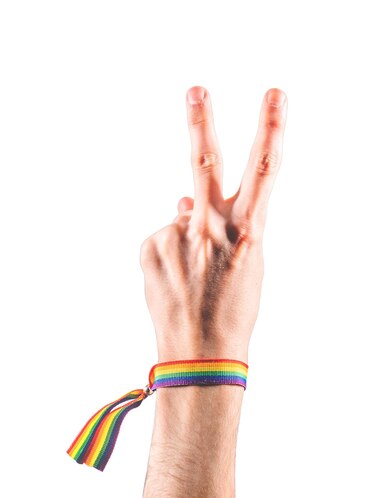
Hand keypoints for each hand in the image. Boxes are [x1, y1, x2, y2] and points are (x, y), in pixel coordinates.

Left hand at [140, 86, 287, 361]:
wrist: (200, 352)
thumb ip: (222, 225)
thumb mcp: (246, 265)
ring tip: (194, 280)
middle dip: (202, 123)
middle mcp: (210, 229)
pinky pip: (162, 239)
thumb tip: (182, 196)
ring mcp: (176, 237)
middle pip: (206, 164)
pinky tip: (176, 281)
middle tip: (195, 90)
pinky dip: (169, 254)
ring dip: (188, 241)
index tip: (274, 95)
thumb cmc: (232, 310)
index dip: (271, 129)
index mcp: (247, 233)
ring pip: (182, 220)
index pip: (264, 171)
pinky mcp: (149, 248)